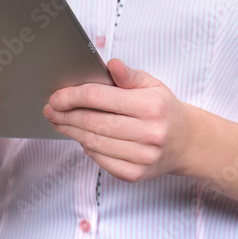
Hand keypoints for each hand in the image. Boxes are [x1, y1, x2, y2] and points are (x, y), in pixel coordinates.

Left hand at [43, 58, 196, 181]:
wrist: (187, 142)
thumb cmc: (163, 109)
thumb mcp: (151, 85)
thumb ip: (129, 76)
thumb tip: (111, 64)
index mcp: (150, 106)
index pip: (98, 98)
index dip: (71, 96)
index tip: (55, 97)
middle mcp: (149, 133)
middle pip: (92, 122)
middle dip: (65, 115)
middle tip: (50, 110)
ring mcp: (143, 156)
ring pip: (93, 143)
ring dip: (71, 132)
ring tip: (59, 122)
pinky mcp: (136, 174)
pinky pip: (100, 159)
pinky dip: (87, 148)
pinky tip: (82, 138)